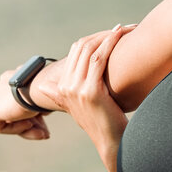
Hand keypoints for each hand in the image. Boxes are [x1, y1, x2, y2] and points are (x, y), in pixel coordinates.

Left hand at [0, 68, 50, 139]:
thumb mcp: (48, 92)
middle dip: (33, 123)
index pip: (23, 97)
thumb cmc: (50, 86)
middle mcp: (3, 84)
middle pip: (16, 110)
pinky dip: (17, 129)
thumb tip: (46, 110)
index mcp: (15, 76)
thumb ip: (42, 100)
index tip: (48, 117)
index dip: (35, 111)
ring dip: (28, 129)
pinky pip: (2, 126)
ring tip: (43, 134)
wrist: (40, 86)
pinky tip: (28, 124)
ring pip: (11, 119)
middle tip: (46, 133)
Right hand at [54, 24, 131, 171]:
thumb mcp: (79, 106)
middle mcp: (65, 86)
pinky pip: (98, 59)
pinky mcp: (89, 91)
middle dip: (102, 34)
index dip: (95, 37)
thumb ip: (62, 95)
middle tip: (122, 28)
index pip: (75, 50)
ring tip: (126, 29)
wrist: (111, 142)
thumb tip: (45, 87)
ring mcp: (76, 89)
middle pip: (81, 46)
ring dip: (109, 35)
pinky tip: (122, 36)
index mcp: (62, 86)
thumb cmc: (103, 122)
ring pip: (89, 49)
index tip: (113, 32)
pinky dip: (110, 44)